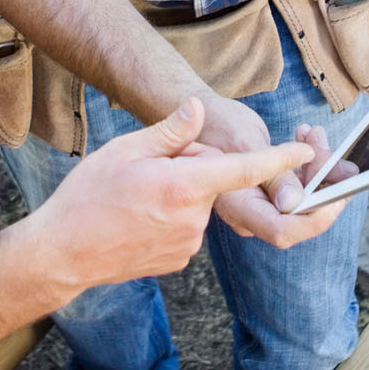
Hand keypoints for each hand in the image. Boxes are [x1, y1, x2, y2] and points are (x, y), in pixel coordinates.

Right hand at [26, 98, 311, 298]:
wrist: (62, 252)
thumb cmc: (88, 196)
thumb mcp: (124, 150)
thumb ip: (170, 131)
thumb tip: (197, 110)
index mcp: (184, 186)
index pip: (245, 168)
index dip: (279, 159)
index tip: (306, 152)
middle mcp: (195, 218)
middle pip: (212, 180)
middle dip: (191, 167)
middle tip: (146, 169)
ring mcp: (188, 243)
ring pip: (198, 203)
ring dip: (180, 192)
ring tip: (135, 195)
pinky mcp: (179, 258)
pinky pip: (187, 224)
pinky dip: (171, 214)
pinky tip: (137, 216)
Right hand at [194, 91, 351, 248]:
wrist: (199, 117)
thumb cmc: (214, 124)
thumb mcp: (243, 142)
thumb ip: (269, 174)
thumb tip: (293, 203)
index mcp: (237, 208)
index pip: (283, 230)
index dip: (317, 216)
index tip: (340, 191)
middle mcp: (249, 214)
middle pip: (299, 213)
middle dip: (321, 179)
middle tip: (322, 142)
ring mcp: (258, 205)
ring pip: (302, 198)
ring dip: (316, 166)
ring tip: (312, 133)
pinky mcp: (266, 194)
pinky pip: (296, 187)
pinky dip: (307, 164)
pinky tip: (305, 137)